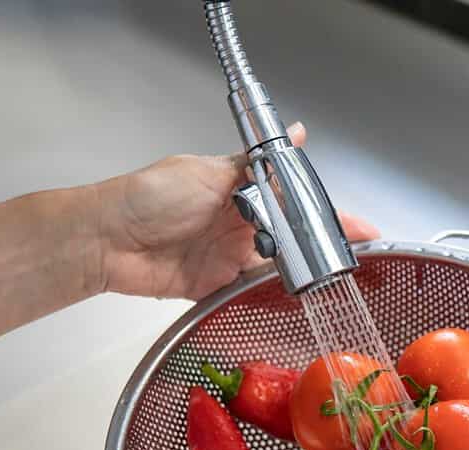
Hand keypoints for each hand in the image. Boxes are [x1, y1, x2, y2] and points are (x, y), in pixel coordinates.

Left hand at [95, 122, 379, 299]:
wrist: (107, 239)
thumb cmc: (152, 197)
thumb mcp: (211, 171)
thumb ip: (257, 163)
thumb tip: (298, 133)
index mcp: (242, 190)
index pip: (296, 201)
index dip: (328, 215)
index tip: (360, 228)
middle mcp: (240, 223)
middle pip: (294, 237)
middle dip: (327, 247)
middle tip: (358, 259)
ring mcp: (229, 256)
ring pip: (279, 266)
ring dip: (305, 272)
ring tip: (336, 279)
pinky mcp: (216, 285)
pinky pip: (252, 292)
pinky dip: (274, 295)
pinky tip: (299, 297)